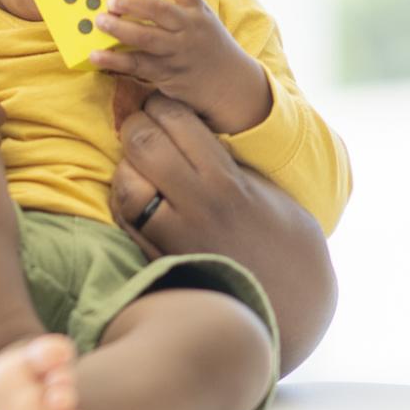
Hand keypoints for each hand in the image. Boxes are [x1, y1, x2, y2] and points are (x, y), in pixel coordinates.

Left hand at [88, 0, 270, 133]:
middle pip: (159, 10)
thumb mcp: (200, 21)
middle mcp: (189, 29)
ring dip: (119, 30)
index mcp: (197, 11)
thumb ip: (176, 10)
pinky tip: (96, 56)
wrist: (231, 84)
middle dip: (132, 2)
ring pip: (147, 38)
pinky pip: (138, 65)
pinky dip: (115, 61)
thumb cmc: (206, 46)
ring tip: (99, 22)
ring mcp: (178, 52)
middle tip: (110, 0)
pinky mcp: (167, 73)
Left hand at [107, 95, 335, 370]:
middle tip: (140, 124)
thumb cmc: (286, 242)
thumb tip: (193, 128)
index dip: (162, 104)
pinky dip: (121, 196)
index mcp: (228, 182)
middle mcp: (197, 205)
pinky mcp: (156, 258)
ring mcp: (172, 234)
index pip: (177, 121)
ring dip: (125, 163)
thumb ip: (229, 161)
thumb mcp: (268, 191)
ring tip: (137, 161)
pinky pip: (122, 217)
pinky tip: (133, 190)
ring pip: (124, 180)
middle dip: (135, 125)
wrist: (288, 305)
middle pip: (143, 144)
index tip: (161, 104)